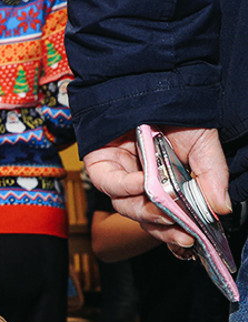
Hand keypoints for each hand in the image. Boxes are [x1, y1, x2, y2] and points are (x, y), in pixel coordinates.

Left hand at [83, 127, 230, 247]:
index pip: (167, 217)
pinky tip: (143, 182)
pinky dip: (126, 186)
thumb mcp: (204, 145)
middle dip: (163, 227)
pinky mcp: (99, 165)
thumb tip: (221, 208)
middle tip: (181, 231)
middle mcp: (140, 185)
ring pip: (126, 206)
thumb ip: (212, 176)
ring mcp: (119, 175)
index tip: (192, 238)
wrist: (154, 83)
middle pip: (145, 218)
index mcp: (165, 186)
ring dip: (146, 210)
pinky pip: (108, 184)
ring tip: (164, 207)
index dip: (177, 231)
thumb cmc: (178, 115)